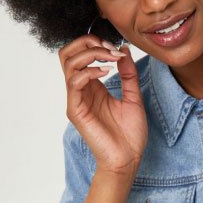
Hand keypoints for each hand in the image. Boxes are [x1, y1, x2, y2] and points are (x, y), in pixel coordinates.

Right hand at [59, 34, 147, 175]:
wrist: (128, 159)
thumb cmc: (130, 134)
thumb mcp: (133, 97)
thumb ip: (128, 73)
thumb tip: (124, 50)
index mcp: (92, 86)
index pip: (80, 54)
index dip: (95, 43)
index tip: (117, 48)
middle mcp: (81, 90)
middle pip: (68, 53)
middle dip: (88, 43)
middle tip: (110, 48)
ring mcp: (76, 100)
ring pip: (69, 63)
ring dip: (91, 54)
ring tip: (111, 60)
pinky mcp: (76, 111)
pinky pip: (74, 82)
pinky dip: (89, 71)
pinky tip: (106, 73)